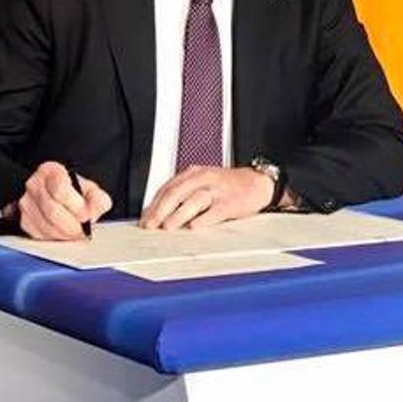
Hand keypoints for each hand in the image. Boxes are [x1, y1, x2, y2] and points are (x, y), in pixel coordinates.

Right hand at [13, 162, 112, 240]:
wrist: (55, 195)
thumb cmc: (73, 192)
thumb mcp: (89, 189)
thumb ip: (97, 199)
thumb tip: (94, 211)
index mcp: (51, 171)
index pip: (60, 190)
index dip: (77, 207)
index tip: (87, 216)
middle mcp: (35, 184)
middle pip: (52, 211)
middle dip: (72, 226)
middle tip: (83, 231)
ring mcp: (26, 202)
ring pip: (45, 226)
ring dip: (64, 235)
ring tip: (75, 233)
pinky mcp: (24, 220)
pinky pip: (39, 236)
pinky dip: (54, 239)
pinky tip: (63, 234)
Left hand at [139, 166, 274, 229]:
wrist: (257, 182)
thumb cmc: (227, 186)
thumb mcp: (203, 182)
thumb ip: (184, 193)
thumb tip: (161, 213)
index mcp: (193, 174)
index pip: (168, 188)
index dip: (154, 204)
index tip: (144, 218)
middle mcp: (203, 179)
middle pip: (177, 192)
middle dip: (160, 210)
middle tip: (150, 225)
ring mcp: (217, 190)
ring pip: (193, 200)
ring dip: (178, 214)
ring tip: (167, 227)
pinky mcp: (231, 202)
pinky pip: (215, 211)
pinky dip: (204, 219)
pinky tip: (194, 227)